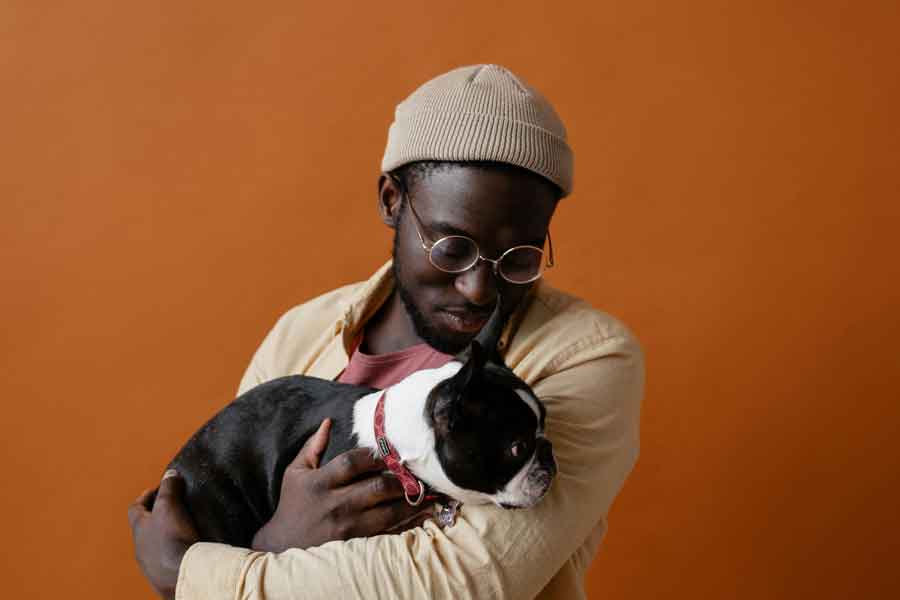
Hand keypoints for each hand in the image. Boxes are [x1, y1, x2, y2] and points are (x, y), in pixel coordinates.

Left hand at [128, 470, 198, 599]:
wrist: (182, 572)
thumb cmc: (172, 538)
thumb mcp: (170, 506)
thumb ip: (169, 488)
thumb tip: (169, 474)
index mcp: (139, 528)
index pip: (135, 507)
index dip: (147, 496)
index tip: (159, 489)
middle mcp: (140, 547)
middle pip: (144, 527)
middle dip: (156, 515)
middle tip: (172, 507)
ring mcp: (150, 563)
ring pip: (153, 545)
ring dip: (164, 535)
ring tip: (182, 528)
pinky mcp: (163, 576)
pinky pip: (165, 559)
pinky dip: (173, 551)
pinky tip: (185, 549)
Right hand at [252, 419, 433, 551]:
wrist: (280, 545)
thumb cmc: (291, 505)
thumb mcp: (295, 472)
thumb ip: (312, 446)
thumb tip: (328, 421)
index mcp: (321, 482)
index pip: (353, 462)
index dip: (376, 455)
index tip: (390, 452)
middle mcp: (336, 504)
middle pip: (377, 488)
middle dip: (402, 478)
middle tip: (418, 472)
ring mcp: (347, 527)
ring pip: (388, 512)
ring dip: (411, 502)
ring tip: (427, 492)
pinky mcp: (355, 545)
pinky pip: (387, 534)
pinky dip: (407, 524)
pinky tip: (422, 515)